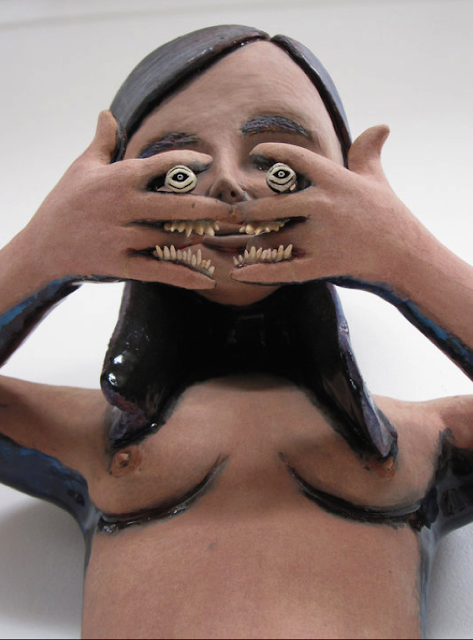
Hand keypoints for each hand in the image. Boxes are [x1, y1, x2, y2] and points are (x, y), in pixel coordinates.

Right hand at [19, 111, 232, 289]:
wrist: (42, 245)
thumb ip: (102, 142)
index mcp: (118, 179)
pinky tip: (207, 278)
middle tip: (237, 211)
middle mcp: (123, 206)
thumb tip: (106, 113)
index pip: (160, 165)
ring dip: (198, 238)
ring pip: (169, 237)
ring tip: (223, 236)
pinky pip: (158, 270)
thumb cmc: (64, 202)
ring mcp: (121, 237)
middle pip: (175, 206)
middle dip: (209, 208)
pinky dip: (184, 275)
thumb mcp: (82, 167)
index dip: (187, 162)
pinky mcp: (120, 264)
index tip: (208, 161)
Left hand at [231, 126, 423, 290]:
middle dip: (246, 210)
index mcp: (334, 181)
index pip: (296, 158)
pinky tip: (240, 271)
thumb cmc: (390, 216)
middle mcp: (323, 205)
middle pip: (271, 205)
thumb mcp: (376, 181)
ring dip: (248, 242)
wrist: (408, 256)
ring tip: (232, 242)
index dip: (272, 153)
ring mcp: (321, 237)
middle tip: (231, 212)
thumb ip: (367, 153)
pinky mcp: (322, 265)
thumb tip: (380, 127)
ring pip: (272, 239)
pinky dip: (259, 272)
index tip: (257, 154)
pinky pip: (283, 270)